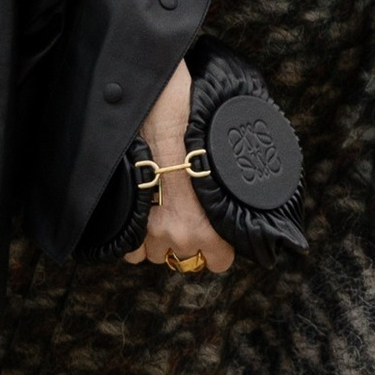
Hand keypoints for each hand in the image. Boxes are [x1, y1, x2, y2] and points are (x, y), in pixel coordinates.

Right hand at [123, 60, 234, 276]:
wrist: (160, 111)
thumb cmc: (199, 132)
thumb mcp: (226, 166)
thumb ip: (229, 200)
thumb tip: (246, 207)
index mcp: (213, 226)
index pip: (220, 262)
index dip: (219, 246)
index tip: (215, 230)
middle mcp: (182, 235)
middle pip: (186, 259)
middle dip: (188, 238)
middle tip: (187, 212)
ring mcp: (152, 230)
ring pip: (156, 254)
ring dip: (159, 237)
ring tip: (163, 209)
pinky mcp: (128, 219)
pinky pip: (130, 251)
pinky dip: (135, 236)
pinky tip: (142, 214)